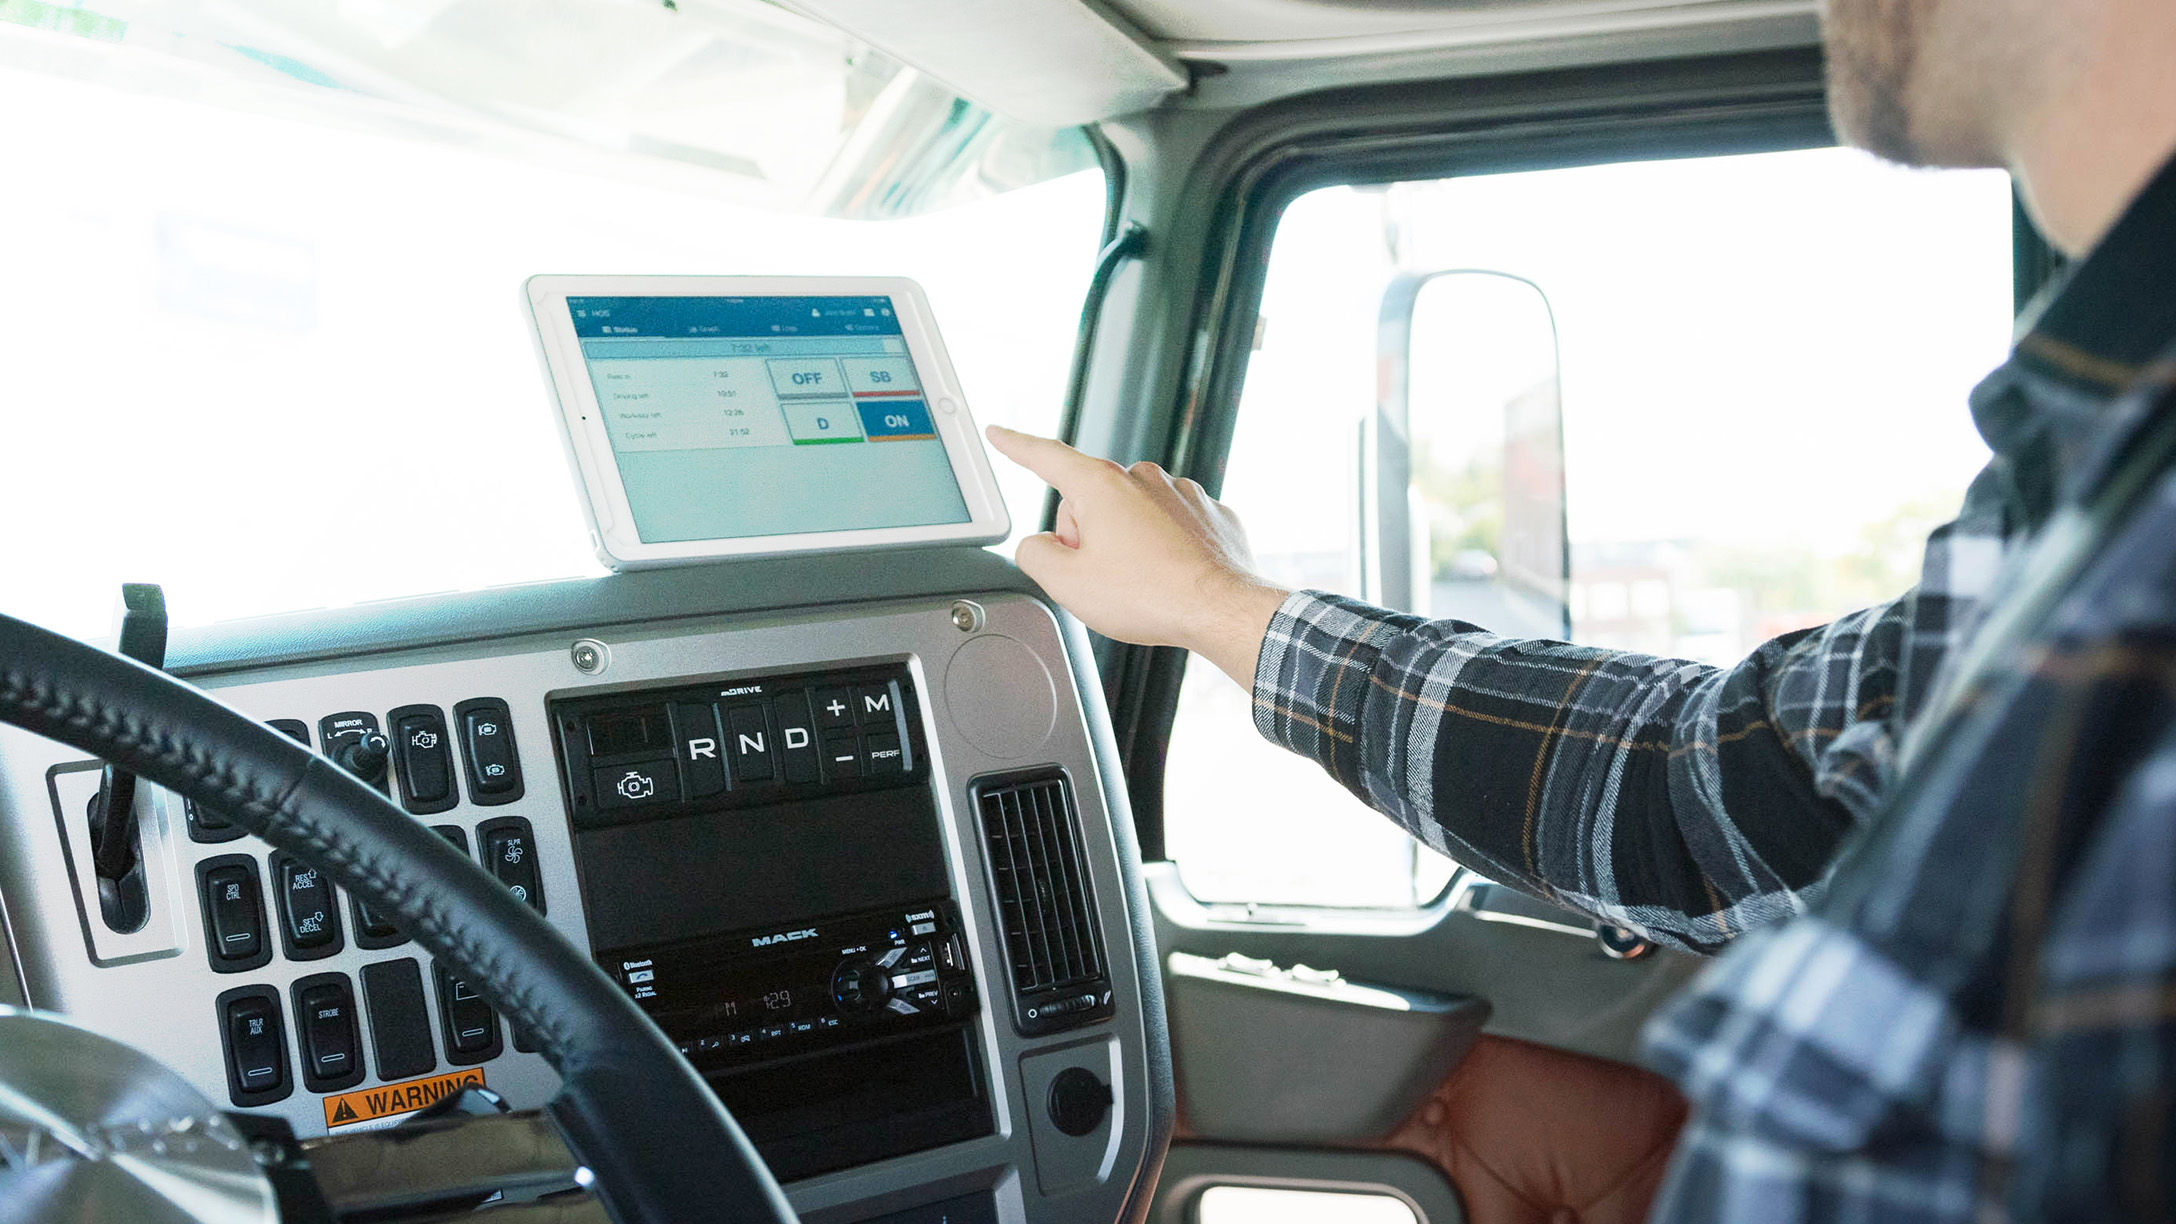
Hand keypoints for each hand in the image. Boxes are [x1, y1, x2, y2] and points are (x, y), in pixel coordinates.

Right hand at [985, 426, 1288, 686]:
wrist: (1222, 611)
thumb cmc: (1152, 596)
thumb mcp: (1066, 584)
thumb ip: (1035, 554)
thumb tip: (1040, 546)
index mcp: (1102, 485)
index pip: (1046, 456)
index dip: (1015, 445)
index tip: (999, 432)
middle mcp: (1143, 478)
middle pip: (1090, 502)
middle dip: (1087, 538)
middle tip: (1104, 578)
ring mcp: (1181, 493)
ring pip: (1132, 516)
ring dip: (1127, 545)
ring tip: (1143, 583)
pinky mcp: (1209, 514)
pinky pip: (1170, 528)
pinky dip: (1165, 551)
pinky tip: (1171, 576)